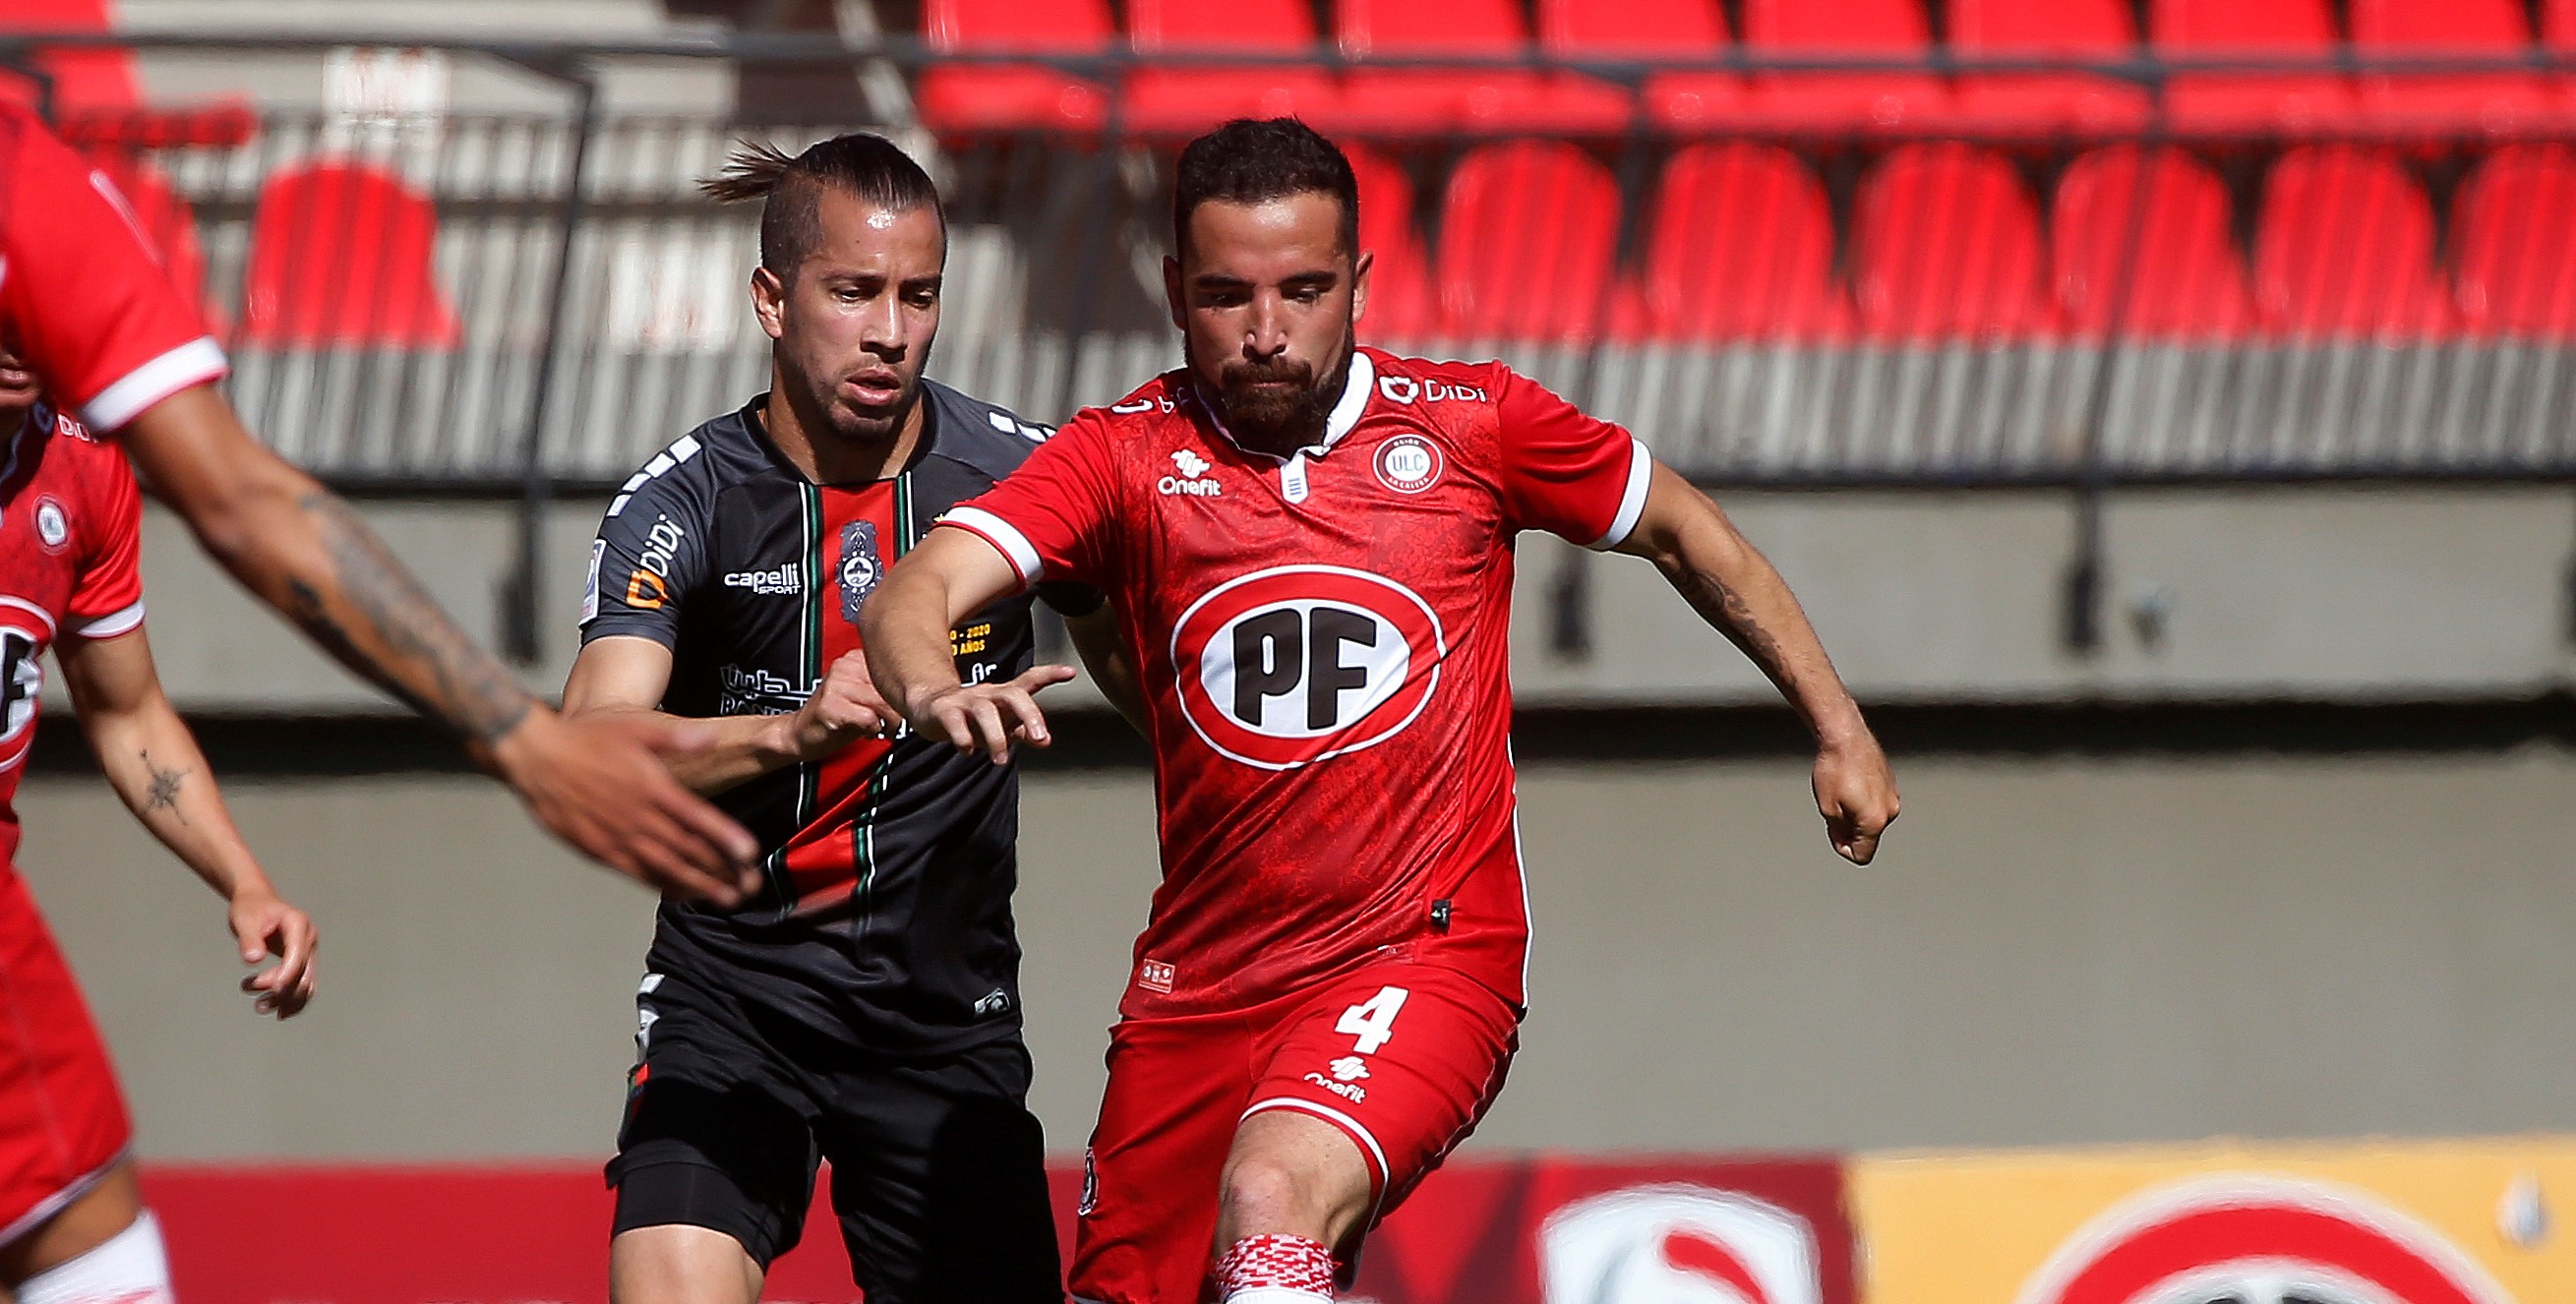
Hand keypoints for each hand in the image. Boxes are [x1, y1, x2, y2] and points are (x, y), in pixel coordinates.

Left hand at [229, 887, 316, 1018]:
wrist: (256, 902)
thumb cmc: (249, 908)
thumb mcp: (244, 919)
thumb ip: (249, 939)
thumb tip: (253, 960)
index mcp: (298, 924)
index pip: (298, 954)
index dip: (288, 974)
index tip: (272, 990)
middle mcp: (309, 938)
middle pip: (303, 972)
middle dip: (282, 992)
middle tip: (257, 1003)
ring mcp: (308, 950)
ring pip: (305, 983)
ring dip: (286, 1000)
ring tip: (260, 1007)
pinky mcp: (303, 961)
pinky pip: (303, 984)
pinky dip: (292, 999)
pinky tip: (277, 1010)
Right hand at [491, 707, 761, 904]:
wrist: (536, 757)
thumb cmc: (587, 738)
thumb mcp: (635, 727)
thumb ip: (677, 737)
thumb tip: (712, 737)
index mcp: (651, 787)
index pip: (697, 818)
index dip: (725, 836)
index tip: (750, 852)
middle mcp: (637, 816)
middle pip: (687, 850)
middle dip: (721, 869)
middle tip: (749, 885)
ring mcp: (617, 837)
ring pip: (665, 868)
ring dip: (698, 885)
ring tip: (726, 898)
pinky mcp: (599, 850)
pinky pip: (637, 874)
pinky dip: (662, 885)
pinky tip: (682, 894)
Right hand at [784, 651, 892, 761]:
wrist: (800, 734)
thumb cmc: (836, 717)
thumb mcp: (864, 697)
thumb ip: (884, 689)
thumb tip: (915, 693)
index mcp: (854, 658)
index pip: (894, 669)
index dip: (902, 692)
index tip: (902, 706)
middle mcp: (845, 666)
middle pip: (890, 686)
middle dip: (897, 710)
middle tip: (892, 724)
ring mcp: (836, 684)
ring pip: (881, 701)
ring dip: (887, 722)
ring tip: (880, 729)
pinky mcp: (830, 705)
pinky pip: (867, 717)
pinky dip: (872, 729)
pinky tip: (866, 732)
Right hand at [906, 665, 1077, 764]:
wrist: (928, 706)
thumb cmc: (972, 716)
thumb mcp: (1001, 722)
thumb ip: (1023, 730)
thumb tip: (1046, 741)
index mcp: (1004, 695)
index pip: (1030, 681)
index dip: (1050, 675)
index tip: (1071, 672)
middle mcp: (988, 694)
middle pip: (1013, 694)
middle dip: (1030, 715)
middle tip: (1041, 738)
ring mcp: (965, 701)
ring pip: (985, 711)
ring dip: (996, 737)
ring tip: (1000, 760)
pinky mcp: (944, 711)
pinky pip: (955, 722)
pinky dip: (963, 737)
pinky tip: (968, 750)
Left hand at [1813, 733, 1898, 864]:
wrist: (1845, 735)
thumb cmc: (1835, 769)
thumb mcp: (1828, 808)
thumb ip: (1839, 831)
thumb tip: (1846, 840)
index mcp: (1876, 821)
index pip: (1863, 854)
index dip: (1844, 848)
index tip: (1833, 832)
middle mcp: (1890, 810)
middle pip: (1868, 835)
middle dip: (1850, 829)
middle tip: (1832, 808)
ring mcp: (1893, 795)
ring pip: (1872, 817)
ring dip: (1856, 813)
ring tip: (1840, 791)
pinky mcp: (1891, 782)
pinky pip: (1876, 801)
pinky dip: (1863, 799)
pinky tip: (1849, 782)